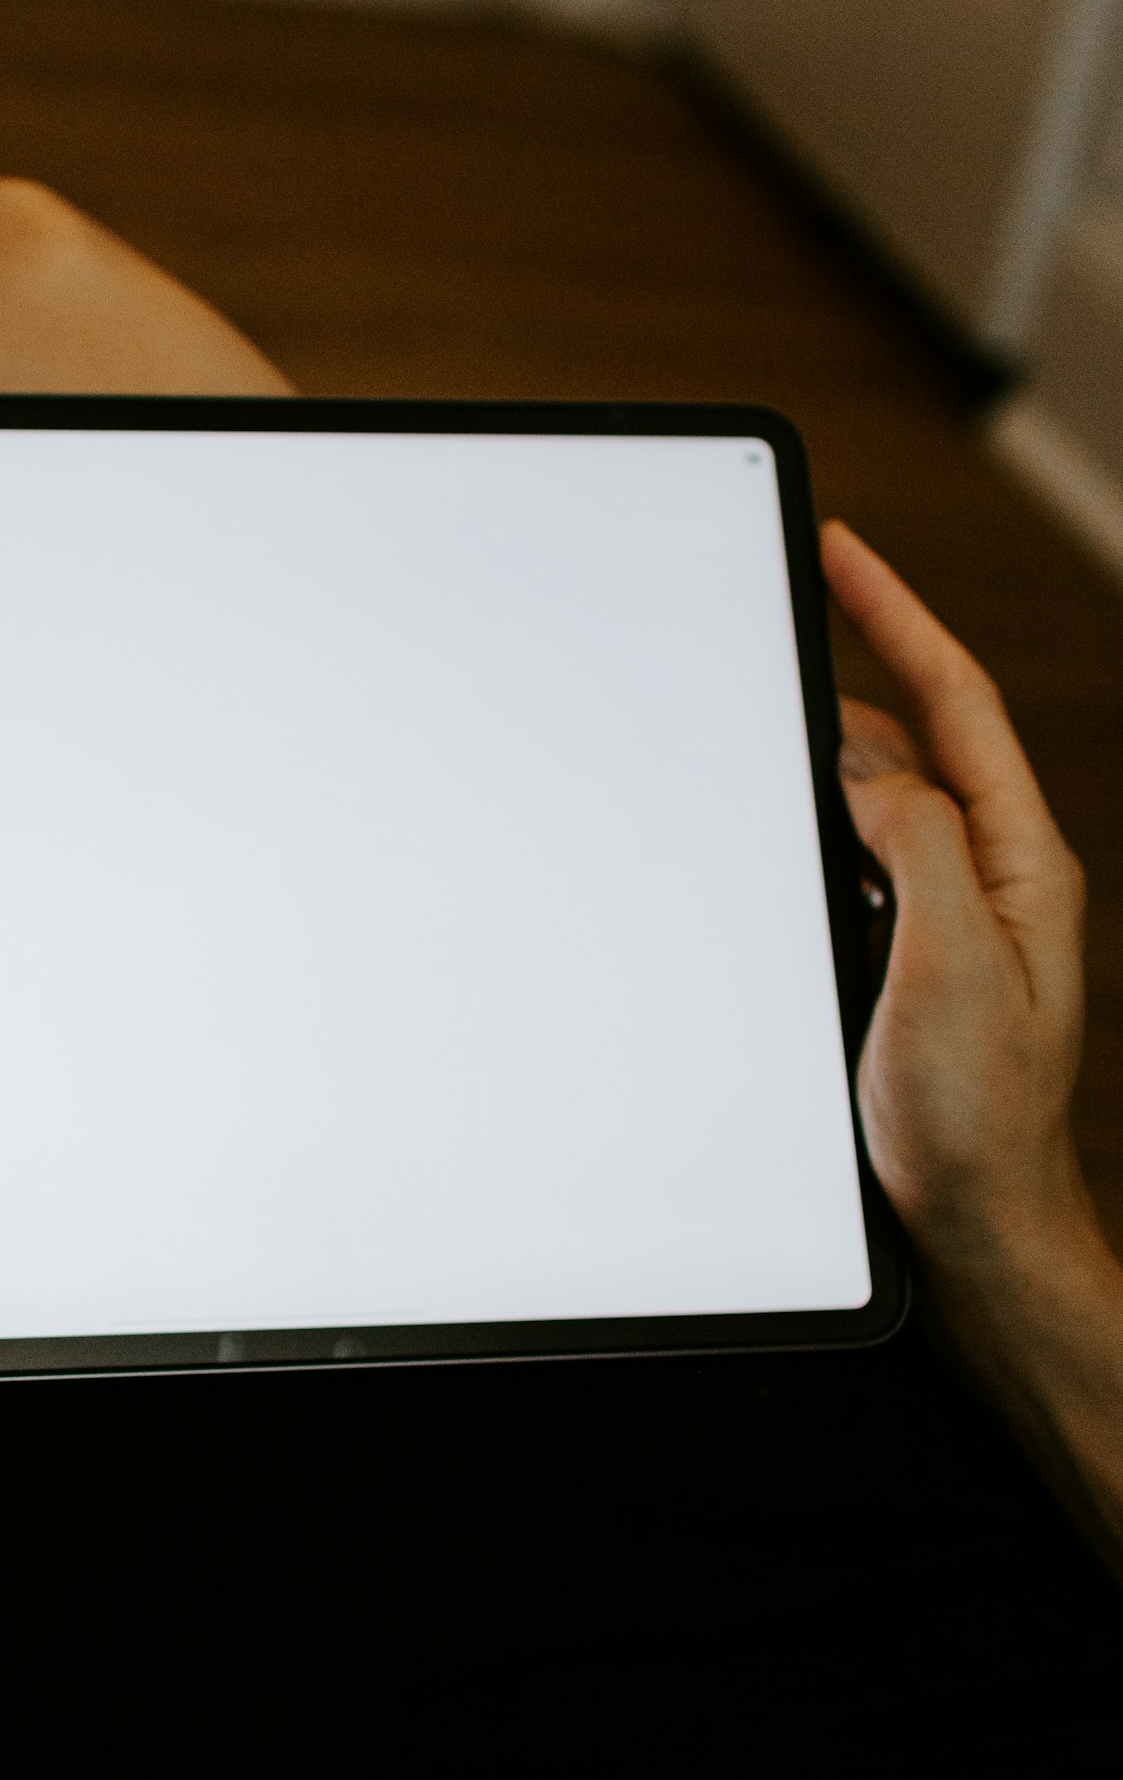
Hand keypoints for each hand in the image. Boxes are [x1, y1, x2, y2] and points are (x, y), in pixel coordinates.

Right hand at [822, 520, 1095, 1280]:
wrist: (980, 1229)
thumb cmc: (977, 1119)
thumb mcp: (953, 964)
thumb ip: (919, 846)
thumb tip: (867, 767)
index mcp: (1018, 860)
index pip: (955, 701)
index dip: (896, 615)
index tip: (841, 551)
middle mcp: (992, 877)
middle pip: (916, 736)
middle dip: (851, 666)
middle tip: (780, 607)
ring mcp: (954, 918)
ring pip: (881, 800)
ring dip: (824, 754)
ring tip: (761, 717)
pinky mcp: (912, 960)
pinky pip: (859, 862)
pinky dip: (814, 827)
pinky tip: (774, 833)